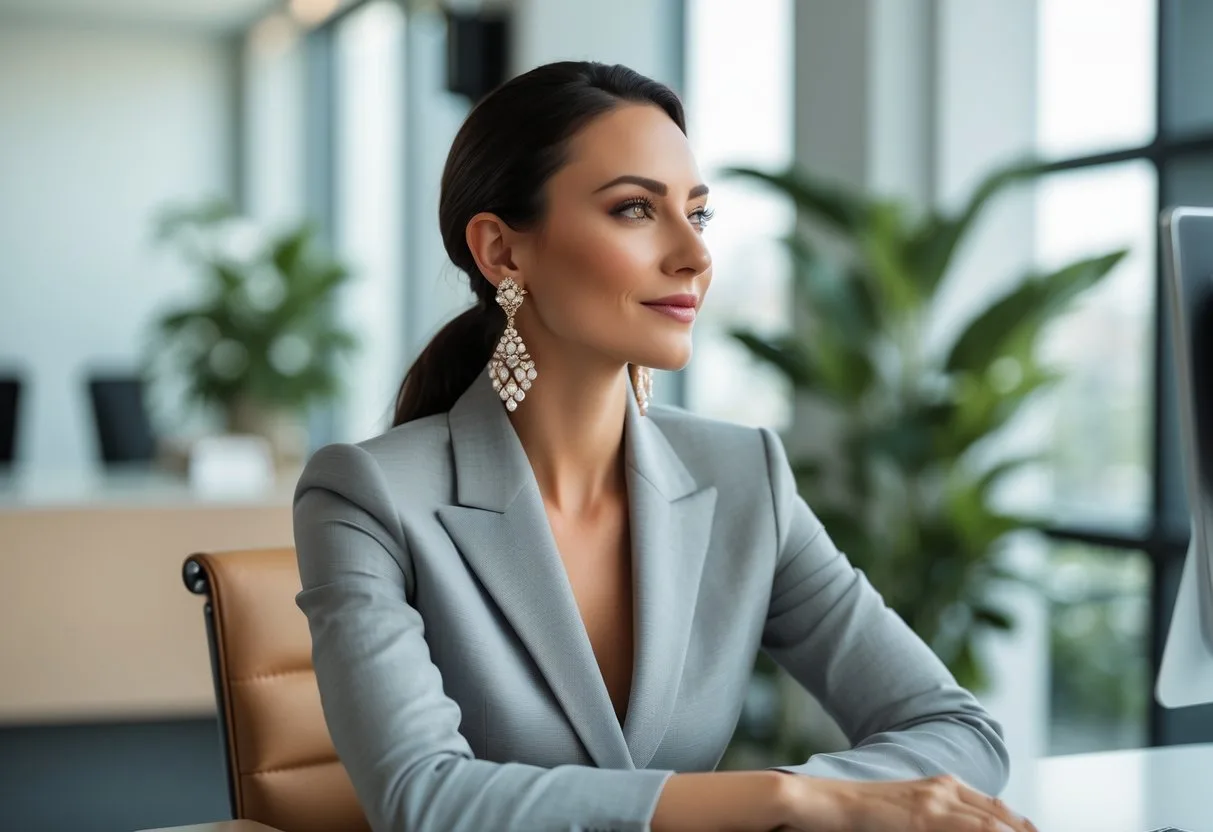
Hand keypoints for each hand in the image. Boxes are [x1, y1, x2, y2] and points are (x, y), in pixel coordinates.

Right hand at [784, 774, 1037, 831]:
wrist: (818, 802)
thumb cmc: (858, 817)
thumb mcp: (905, 816)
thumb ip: (933, 821)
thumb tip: (961, 825)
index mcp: (941, 787)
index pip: (997, 812)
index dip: (1021, 828)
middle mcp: (943, 789)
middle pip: (1003, 818)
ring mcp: (933, 802)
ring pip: (991, 824)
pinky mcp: (921, 816)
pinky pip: (971, 830)